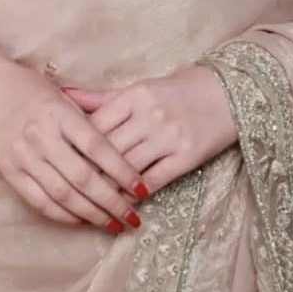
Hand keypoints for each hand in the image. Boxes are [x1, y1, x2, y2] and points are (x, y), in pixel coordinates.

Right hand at [0, 57, 144, 231]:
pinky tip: (82, 221)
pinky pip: (39, 201)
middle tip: (133, 217)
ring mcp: (24, 157)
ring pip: (63, 195)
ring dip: (91, 214)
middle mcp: (42, 137)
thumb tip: (120, 153)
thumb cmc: (30, 86)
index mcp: (60, 114)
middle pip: (83, 178)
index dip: (123, 172)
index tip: (142, 189)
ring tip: (114, 224)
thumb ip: (87, 123)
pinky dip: (63, 215)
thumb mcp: (64, 96)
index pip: (98, 148)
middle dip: (112, 202)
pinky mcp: (10, 172)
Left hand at [62, 65, 237, 196]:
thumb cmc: (179, 90)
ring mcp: (169, 136)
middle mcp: (150, 115)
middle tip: (71, 190)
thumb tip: (62, 96)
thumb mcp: (140, 88)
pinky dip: (135, 195)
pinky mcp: (186, 156)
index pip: (95, 126)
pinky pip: (153, 181)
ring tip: (93, 202)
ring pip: (127, 169)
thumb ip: (101, 98)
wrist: (229, 93)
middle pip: (108, 150)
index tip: (63, 163)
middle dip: (88, 172)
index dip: (77, 148)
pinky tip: (125, 202)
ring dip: (109, 188)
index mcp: (135, 95)